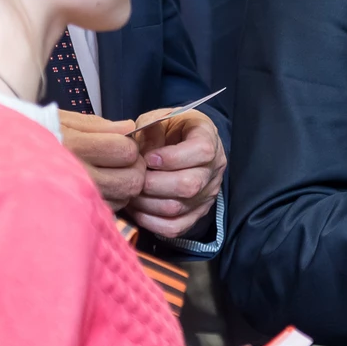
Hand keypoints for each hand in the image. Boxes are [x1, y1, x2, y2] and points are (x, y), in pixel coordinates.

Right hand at [58, 110, 144, 209]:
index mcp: (76, 146)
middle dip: (133, 169)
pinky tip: (98, 189)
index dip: (129, 147)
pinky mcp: (72, 211)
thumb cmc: (33, 134)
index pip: (125, 151)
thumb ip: (99, 125)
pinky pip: (107, 211)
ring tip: (108, 175)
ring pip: (122, 199)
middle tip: (122, 162)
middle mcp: (77, 174)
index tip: (120, 144)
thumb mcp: (63, 120)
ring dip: (123, 187)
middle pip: (130, 180)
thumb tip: (129, 128)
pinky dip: (110, 200)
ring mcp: (74, 196)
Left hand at [126, 109, 225, 237]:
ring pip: (179, 208)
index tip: (149, 158)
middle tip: (135, 179)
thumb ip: (148, 128)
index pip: (202, 151)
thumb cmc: (169, 129)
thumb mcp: (160, 118)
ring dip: (148, 203)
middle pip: (190, 185)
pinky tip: (138, 210)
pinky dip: (152, 222)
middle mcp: (214, 168)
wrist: (182, 143)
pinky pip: (175, 227)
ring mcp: (208, 193)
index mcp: (209, 137)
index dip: (172, 158)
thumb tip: (138, 151)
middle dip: (154, 184)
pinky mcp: (197, 213)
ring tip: (131, 193)